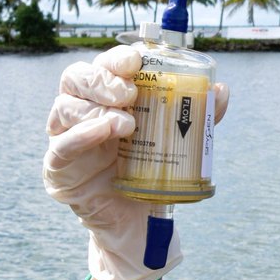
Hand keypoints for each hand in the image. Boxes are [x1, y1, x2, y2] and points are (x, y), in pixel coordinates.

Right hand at [43, 45, 229, 279]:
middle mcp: (81, 112)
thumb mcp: (179, 141)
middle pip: (76, 79)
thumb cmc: (154, 172)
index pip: (103, 67)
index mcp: (106, 98)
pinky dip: (81, 136)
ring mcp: (66, 138)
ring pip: (65, 108)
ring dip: (96, 109)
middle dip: (102, 79)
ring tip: (128, 123)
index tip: (136, 61)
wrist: (141, 221)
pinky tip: (104, 131)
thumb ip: (198, 117)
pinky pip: (61, 148)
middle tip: (131, 93)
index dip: (115, 59)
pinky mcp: (59, 169)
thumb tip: (220, 91)